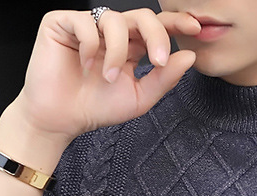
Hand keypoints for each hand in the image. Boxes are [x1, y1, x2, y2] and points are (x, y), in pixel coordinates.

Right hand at [13, 8, 201, 141]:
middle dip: (156, 35)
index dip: (176, 23)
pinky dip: (90, 45)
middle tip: (158, 60)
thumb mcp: (139, 97)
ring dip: (117, 52)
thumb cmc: (95, 108)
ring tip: (107, 77)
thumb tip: (189, 56)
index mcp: (130, 47)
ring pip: (115, 20)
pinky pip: (85, 22)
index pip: (156, 27)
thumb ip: (164, 78)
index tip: (195, 28)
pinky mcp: (62, 22)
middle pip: (142, 16)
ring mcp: (88, 25)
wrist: (61, 119)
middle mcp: (111, 33)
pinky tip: (84, 64)